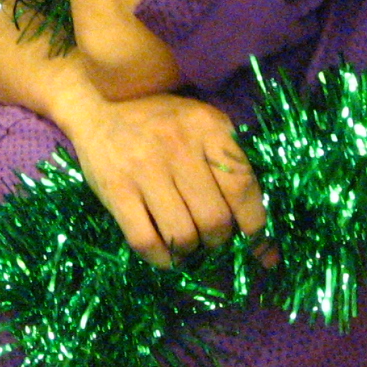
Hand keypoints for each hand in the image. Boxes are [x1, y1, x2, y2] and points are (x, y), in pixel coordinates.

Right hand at [57, 90, 263, 266]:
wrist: (99, 107)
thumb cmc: (162, 123)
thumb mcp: (204, 128)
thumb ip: (235, 173)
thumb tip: (267, 251)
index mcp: (207, 127)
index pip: (243, 188)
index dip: (254, 226)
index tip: (253, 240)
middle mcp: (178, 145)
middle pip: (215, 219)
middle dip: (219, 240)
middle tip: (211, 236)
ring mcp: (143, 168)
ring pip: (183, 235)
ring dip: (191, 250)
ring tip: (188, 242)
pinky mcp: (115, 189)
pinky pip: (146, 241)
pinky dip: (163, 259)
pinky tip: (166, 253)